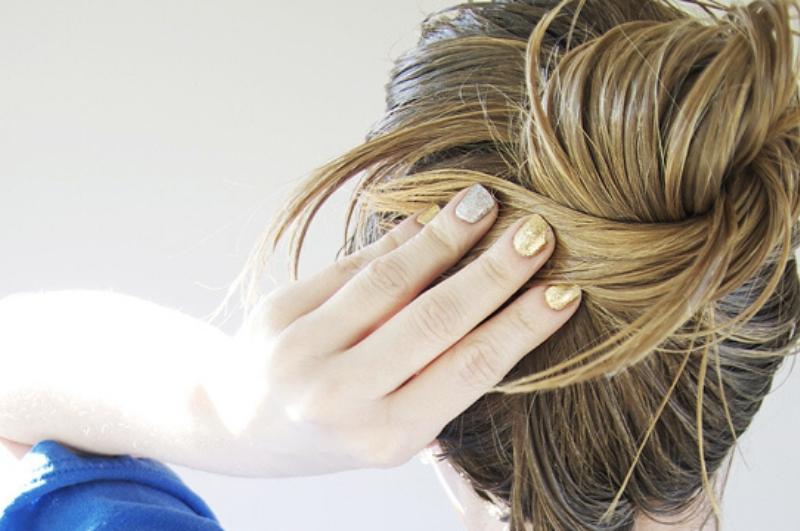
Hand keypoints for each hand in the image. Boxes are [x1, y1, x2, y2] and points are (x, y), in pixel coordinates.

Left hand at [227, 184, 580, 476]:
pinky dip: (394, 240)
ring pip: (390, 281)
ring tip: (483, 205)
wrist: (242, 422)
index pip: (469, 369)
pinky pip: (351, 266)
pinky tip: (427, 219)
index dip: (520, 325)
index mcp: (386, 437)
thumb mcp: (392, 422)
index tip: (563, 289)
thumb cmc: (336, 426)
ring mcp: (302, 354)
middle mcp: (341, 398)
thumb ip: (438, 369)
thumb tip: (492, 289)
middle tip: (537, 233)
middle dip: (493, 272)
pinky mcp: (278, 315)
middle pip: (435, 320)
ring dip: (444, 238)